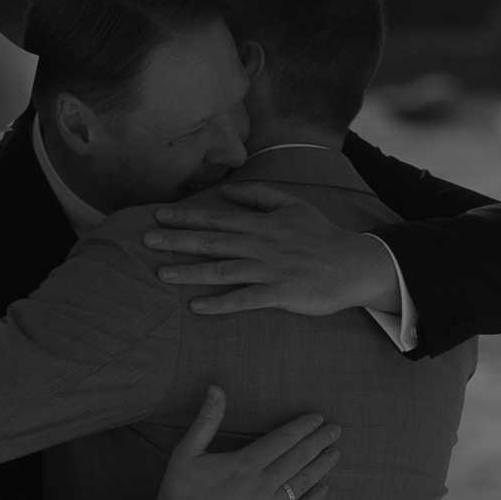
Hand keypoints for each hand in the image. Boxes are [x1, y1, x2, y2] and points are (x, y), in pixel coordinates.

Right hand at [136, 388, 342, 499]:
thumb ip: (206, 420)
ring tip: (335, 453)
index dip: (303, 427)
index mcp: (244, 464)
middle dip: (319, 442)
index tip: (318, 418)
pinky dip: (312, 499)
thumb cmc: (178, 494)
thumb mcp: (187, 452)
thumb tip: (217, 388)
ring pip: (302, 483)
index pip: (283, 439)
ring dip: (321, 466)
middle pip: (298, 458)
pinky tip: (323, 489)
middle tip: (336, 429)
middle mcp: (261, 485)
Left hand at [142, 183, 396, 320]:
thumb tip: (227, 193)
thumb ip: (260, 196)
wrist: (354, 265)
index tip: (159, 215)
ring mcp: (270, 270)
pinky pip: (244, 299)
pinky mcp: (280, 293)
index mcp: (263, 223)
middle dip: (177, 240)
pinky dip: (219, 303)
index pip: (217, 217)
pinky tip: (196, 306)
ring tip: (161, 274)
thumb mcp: (293, 205)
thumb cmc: (322, 236)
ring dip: (190, 272)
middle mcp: (262, 244)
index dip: (186, 216)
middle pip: (212, 241)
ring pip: (222, 270)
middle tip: (146, 239)